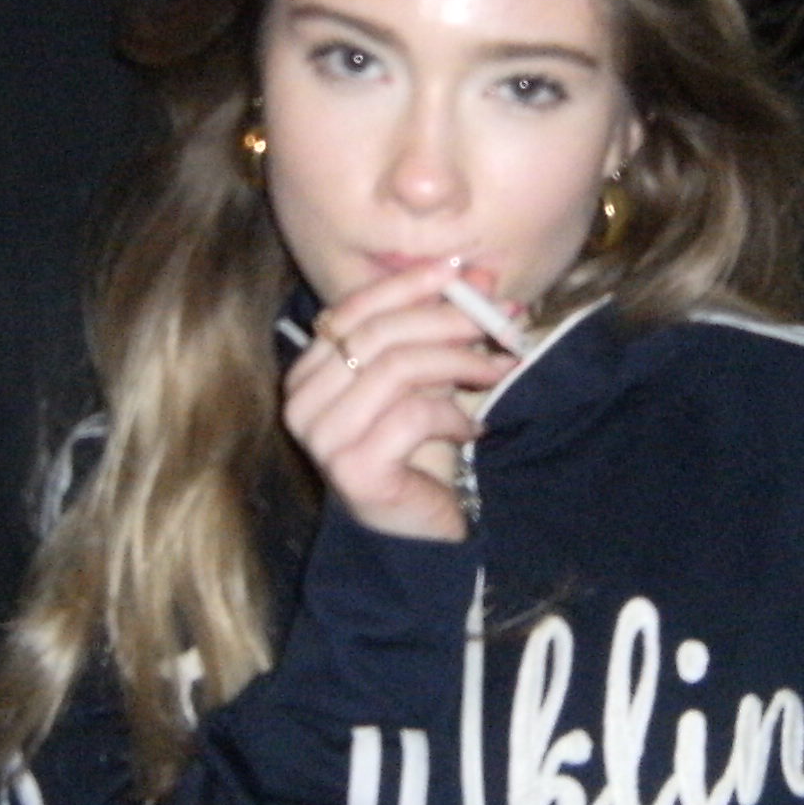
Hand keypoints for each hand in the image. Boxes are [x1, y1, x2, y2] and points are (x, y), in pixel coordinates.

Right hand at [285, 264, 522, 542]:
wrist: (414, 533)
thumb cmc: (418, 451)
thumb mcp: (429, 378)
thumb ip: (442, 328)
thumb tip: (484, 275)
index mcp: (309, 371)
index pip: (354, 309)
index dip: (410, 284)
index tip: (463, 271)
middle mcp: (302, 401)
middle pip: (379, 334)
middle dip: (448, 319)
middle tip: (502, 319)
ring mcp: (321, 437)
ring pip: (396, 368)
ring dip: (459, 361)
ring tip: (500, 369)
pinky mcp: (351, 468)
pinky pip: (412, 416)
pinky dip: (454, 416)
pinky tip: (474, 430)